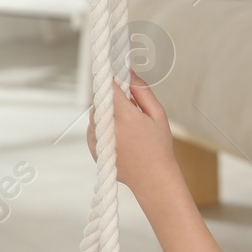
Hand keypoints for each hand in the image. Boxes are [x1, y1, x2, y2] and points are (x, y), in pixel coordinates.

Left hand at [86, 69, 178, 195]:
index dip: (112, 78)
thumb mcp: (158, 115)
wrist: (152, 179)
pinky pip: (92, 127)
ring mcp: (98, 139)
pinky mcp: (93, 148)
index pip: (109, 86)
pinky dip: (101, 125)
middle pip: (100, 99)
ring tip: (126, 123)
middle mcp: (108, 128)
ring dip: (105, 111)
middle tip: (129, 104)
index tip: (116, 73)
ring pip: (94, 113)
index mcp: (126, 118)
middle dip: (111, 97)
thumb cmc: (159, 148)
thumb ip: (142, 91)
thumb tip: (128, 72)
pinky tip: (118, 134)